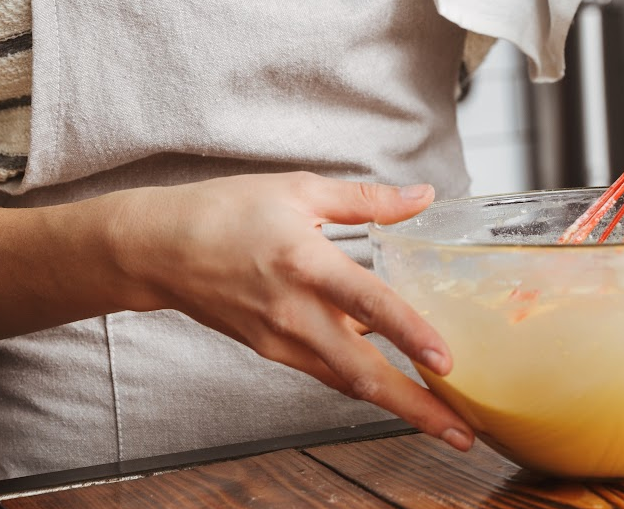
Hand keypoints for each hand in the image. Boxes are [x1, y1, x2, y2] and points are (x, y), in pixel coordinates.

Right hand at [106, 172, 474, 450]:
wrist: (161, 248)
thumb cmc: (226, 211)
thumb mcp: (299, 189)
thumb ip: (365, 198)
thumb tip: (422, 194)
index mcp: (305, 262)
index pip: (368, 303)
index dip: (409, 332)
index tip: (447, 360)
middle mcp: (295, 312)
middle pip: (362, 373)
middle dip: (415, 408)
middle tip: (461, 434)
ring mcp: (281, 339)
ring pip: (346, 382)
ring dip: (395, 405)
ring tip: (441, 423)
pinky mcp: (272, 351)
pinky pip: (325, 371)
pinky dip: (360, 381)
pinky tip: (390, 381)